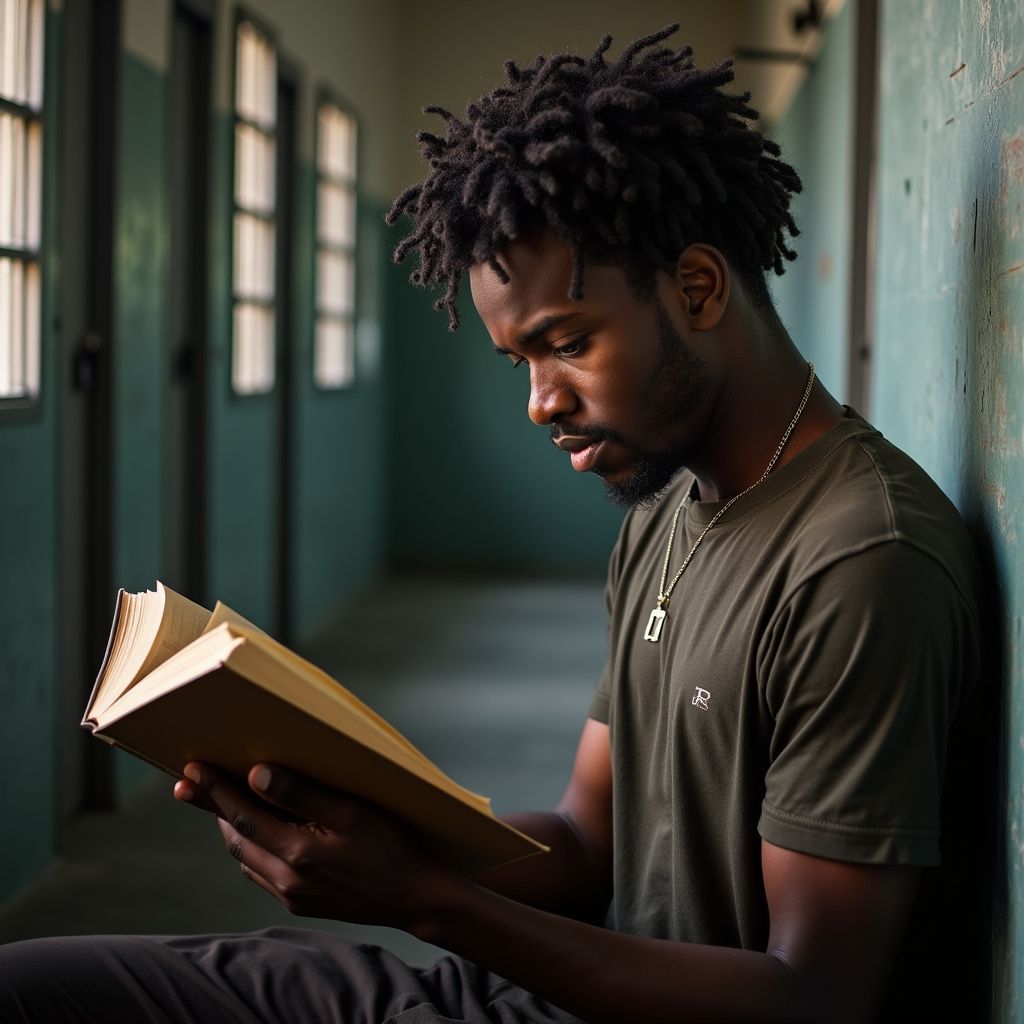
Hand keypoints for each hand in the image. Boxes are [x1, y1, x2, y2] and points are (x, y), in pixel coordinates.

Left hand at [173, 762, 463, 928]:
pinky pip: (261, 872)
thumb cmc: (391, 847)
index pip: (242, 815)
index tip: (192, 768)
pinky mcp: (300, 902)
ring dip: (231, 827)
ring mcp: (291, 894)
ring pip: (245, 857)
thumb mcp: (352, 812)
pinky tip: (256, 834)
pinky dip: (250, 847)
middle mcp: (286, 878)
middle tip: (191, 782)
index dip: (215, 789)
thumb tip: (257, 776)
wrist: (416, 898)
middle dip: (212, 806)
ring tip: (219, 802)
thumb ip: (302, 794)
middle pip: (235, 837)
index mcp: (296, 852)